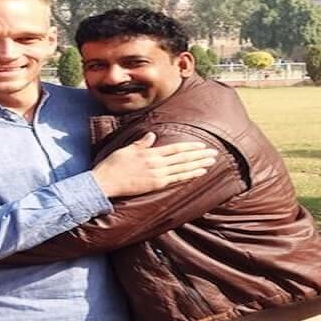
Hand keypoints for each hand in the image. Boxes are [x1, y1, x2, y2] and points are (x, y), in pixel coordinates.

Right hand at [92, 132, 216, 196]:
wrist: (105, 182)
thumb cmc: (113, 165)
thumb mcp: (126, 150)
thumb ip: (141, 143)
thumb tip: (152, 135)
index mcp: (150, 153)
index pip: (175, 148)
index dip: (190, 147)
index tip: (203, 146)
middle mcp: (157, 163)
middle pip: (183, 158)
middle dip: (200, 156)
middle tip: (214, 153)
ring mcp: (158, 175)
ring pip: (183, 168)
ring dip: (198, 165)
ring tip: (211, 162)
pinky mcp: (156, 185)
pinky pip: (176, 179)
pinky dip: (189, 175)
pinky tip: (199, 173)